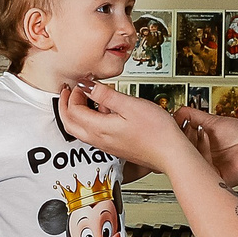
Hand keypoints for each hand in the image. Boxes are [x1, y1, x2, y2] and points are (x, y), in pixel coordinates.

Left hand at [57, 82, 193, 171]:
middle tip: (68, 91)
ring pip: (80, 130)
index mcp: (99, 129)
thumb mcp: (129, 105)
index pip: (73, 111)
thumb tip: (86, 85)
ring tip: (85, 98)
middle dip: (65, 106)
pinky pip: (94, 134)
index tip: (81, 83)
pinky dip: (91, 120)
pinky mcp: (116, 147)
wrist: (171, 153)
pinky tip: (105, 111)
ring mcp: (107, 146)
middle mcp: (100, 140)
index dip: (73, 94)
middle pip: (70, 124)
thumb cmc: (156, 132)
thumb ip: (105, 94)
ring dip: (77, 113)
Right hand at [178, 106, 237, 186]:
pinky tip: (206, 138)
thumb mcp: (213, 121)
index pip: (179, 142)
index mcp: (199, 145)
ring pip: (188, 158)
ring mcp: (206, 167)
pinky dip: (202, 149)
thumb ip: (192, 116)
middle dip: (181, 137)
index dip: (176, 132)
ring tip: (200, 131)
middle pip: (181, 151)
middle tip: (182, 127)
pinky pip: (200, 166)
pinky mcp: (212, 176)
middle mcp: (201, 157)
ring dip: (192, 140)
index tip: (173, 123)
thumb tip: (175, 113)